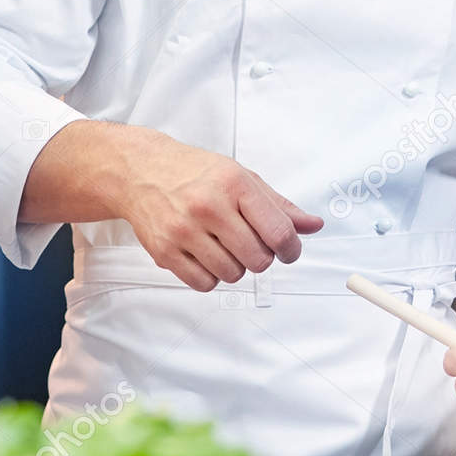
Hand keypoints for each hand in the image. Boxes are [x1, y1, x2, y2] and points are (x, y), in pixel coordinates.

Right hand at [120, 129, 322, 290]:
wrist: (142, 171)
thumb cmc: (196, 173)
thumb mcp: (243, 178)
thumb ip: (279, 205)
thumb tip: (312, 225)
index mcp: (235, 185)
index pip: (278, 231)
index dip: (291, 249)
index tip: (290, 251)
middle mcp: (209, 207)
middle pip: (258, 258)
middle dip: (263, 258)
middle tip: (254, 246)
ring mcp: (184, 230)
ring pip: (232, 274)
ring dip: (237, 268)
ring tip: (227, 248)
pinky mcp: (164, 251)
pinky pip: (203, 283)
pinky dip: (212, 278)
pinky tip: (209, 258)